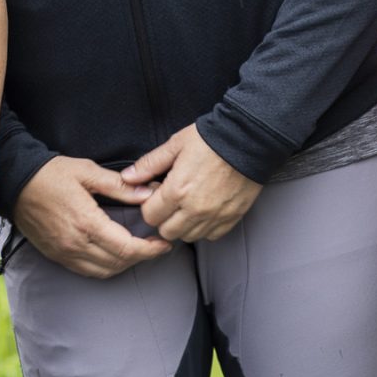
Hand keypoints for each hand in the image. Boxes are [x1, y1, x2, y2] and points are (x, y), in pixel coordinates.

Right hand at [15, 158, 174, 278]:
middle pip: (118, 263)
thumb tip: (148, 194)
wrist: (15, 182)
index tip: (164, 243)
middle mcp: (75, 243)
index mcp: (86, 222)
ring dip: (125, 264)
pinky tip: (115, 254)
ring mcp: (65, 253)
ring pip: (104, 271)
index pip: (126, 248)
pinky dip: (107, 267)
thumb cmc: (51, 174)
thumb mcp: (87, 172)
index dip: (150, 250)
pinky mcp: (57, 256)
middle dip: (142, 257)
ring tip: (138, 250)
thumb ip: (120, 186)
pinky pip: (87, 271)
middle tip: (156, 245)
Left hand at [124, 124, 262, 243]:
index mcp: (177, 191)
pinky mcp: (231, 218)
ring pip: (188, 236)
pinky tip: (205, 211)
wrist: (249, 139)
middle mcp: (194, 209)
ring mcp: (214, 216)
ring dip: (184, 225)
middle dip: (164, 219)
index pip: (150, 216)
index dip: (150, 206)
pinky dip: (205, 228)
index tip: (157, 194)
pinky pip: (211, 236)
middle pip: (167, 232)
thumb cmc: (210, 139)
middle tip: (171, 202)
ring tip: (188, 205)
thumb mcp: (175, 145)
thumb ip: (149, 164)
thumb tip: (127, 177)